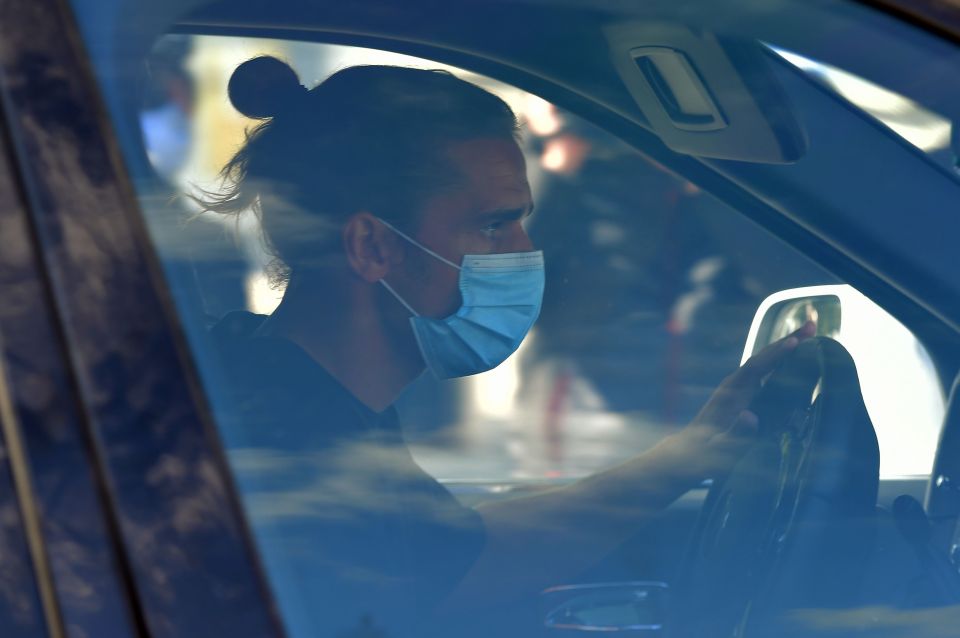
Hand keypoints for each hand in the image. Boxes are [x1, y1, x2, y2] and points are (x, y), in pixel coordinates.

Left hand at [662, 321, 816, 483]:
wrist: (684, 456)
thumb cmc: (702, 456)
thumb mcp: (719, 451)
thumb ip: (735, 434)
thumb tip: (750, 416)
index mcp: (730, 396)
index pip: (756, 369)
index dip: (775, 355)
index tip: (796, 341)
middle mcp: (733, 387)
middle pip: (762, 358)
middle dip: (786, 342)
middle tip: (812, 325)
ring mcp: (736, 390)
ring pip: (764, 363)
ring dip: (784, 348)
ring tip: (808, 334)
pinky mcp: (740, 397)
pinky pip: (763, 373)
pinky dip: (778, 362)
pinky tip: (792, 360)